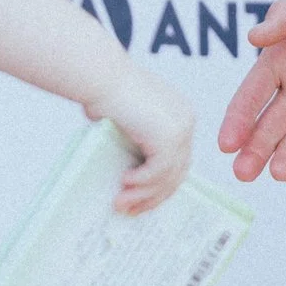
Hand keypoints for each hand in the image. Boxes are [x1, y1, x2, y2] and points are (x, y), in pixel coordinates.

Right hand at [91, 63, 194, 213]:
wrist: (100, 75)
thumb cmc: (104, 93)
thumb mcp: (128, 123)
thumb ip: (136, 145)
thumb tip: (131, 179)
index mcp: (180, 115)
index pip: (178, 159)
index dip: (162, 183)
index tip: (142, 200)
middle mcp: (186, 121)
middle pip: (177, 171)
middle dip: (153, 195)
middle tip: (131, 210)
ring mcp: (180, 129)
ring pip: (167, 175)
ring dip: (144, 194)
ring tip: (121, 204)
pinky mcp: (168, 137)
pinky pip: (158, 172)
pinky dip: (142, 183)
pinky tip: (124, 185)